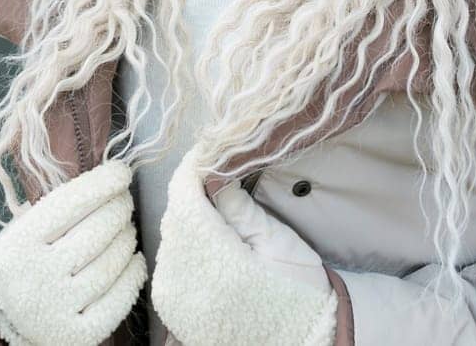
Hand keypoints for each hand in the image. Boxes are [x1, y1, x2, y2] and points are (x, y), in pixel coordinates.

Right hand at [0, 159, 146, 345]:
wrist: (18, 323)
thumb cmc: (33, 261)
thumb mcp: (28, 233)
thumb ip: (60, 207)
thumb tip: (111, 175)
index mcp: (18, 244)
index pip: (71, 203)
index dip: (103, 183)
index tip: (121, 172)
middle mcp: (35, 278)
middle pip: (98, 230)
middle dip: (119, 208)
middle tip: (124, 201)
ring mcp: (58, 309)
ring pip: (112, 261)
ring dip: (128, 238)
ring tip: (127, 229)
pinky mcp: (79, 334)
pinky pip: (121, 296)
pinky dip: (133, 272)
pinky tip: (133, 260)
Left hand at [151, 148, 336, 345]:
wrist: (305, 343)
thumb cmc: (300, 291)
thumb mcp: (275, 241)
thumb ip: (237, 207)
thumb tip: (212, 172)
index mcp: (210, 261)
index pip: (184, 198)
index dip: (192, 169)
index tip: (206, 150)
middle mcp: (183, 283)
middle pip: (174, 218)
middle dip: (190, 193)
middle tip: (213, 173)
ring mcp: (175, 302)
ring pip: (170, 240)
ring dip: (186, 220)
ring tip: (213, 207)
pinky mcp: (176, 313)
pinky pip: (171, 266)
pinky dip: (184, 247)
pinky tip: (205, 241)